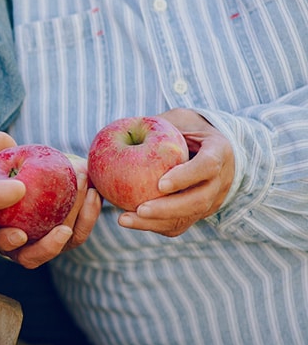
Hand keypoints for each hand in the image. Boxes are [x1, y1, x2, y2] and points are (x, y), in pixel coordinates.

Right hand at [0, 132, 100, 268]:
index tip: (20, 235)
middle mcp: (18, 246)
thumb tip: (0, 136)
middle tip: (63, 230)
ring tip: (85, 192)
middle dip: (50, 245)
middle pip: (32, 257)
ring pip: (61, 244)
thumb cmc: (5, 174)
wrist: (30, 180)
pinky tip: (95, 193)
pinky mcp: (65, 236)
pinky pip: (79, 232)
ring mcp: (43, 243)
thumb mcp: (0, 164)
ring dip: (75, 221)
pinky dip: (89, 214)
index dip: (8, 241)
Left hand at [118, 108, 233, 236]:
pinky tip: (129, 221)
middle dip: (168, 208)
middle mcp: (220, 179)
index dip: (186, 177)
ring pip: (189, 217)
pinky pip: (178, 224)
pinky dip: (153, 225)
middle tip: (139, 210)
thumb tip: (126, 127)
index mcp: (219, 151)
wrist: (206, 147)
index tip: (160, 184)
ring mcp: (212, 199)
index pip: (208, 166)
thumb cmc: (186, 128)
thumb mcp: (177, 119)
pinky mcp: (198, 213)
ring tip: (125, 219)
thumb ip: (159, 124)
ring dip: (155, 222)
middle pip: (200, 200)